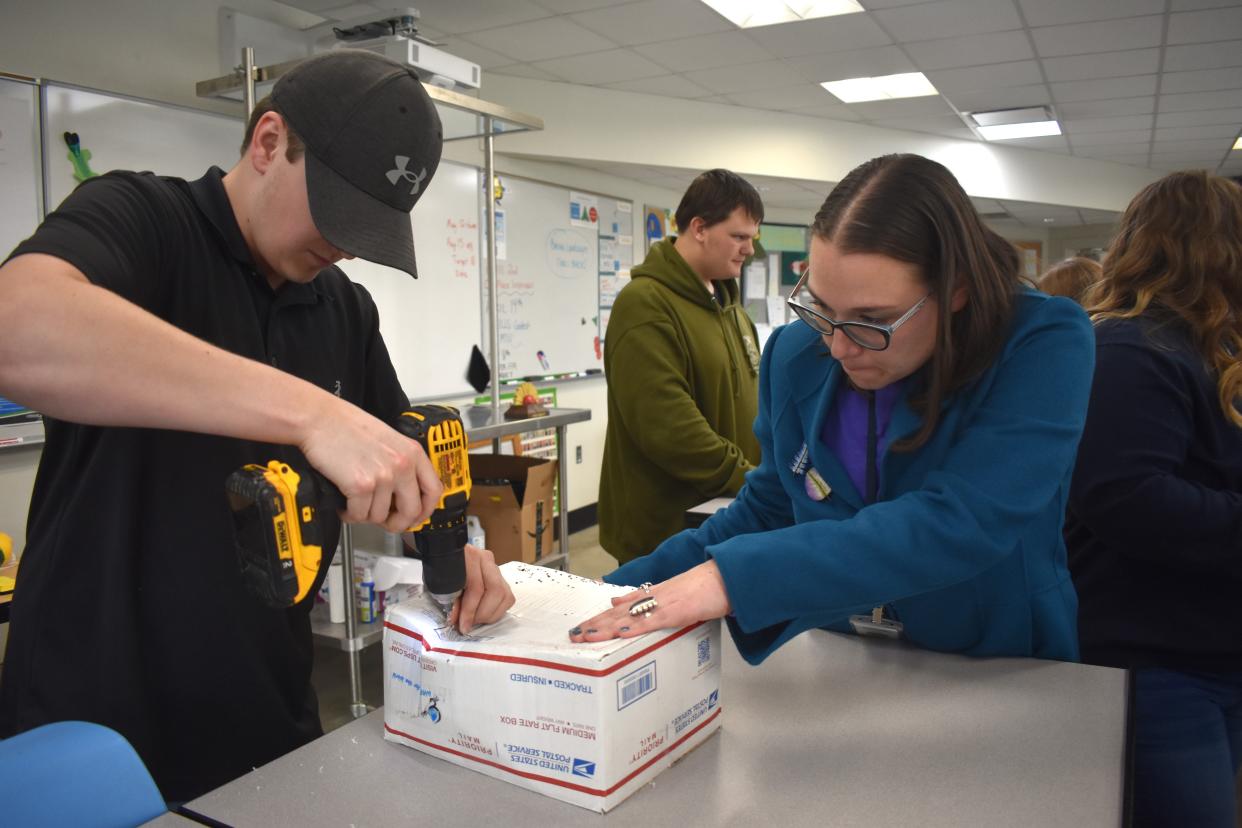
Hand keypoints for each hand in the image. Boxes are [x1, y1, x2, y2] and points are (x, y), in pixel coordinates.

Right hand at [300, 398, 442, 531]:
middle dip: (396, 523)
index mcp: (412, 452)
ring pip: (380, 516)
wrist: (319, 419)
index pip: (434, 490)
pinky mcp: (361, 485)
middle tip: (384, 521)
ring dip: (365, 514)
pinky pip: (359, 515)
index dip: (425, 510)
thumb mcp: (388, 440)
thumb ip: (402, 464)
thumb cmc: (347, 426)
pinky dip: (349, 514)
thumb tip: (404, 495)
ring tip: (355, 501)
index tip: (416, 517)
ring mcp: (383, 476)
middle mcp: (402, 464)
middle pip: (411, 511)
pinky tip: (344, 503)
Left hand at [450, 544, 515, 632]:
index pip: (476, 588)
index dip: (470, 611)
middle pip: (495, 591)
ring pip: (505, 595)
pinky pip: (507, 597)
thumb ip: (450, 600)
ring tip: (477, 619)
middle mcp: (485, 559)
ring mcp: (495, 567)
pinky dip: (498, 610)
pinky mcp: (500, 576)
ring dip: (492, 613)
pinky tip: (484, 613)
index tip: (463, 626)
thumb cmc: (442, 569)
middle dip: (483, 613)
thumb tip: (456, 619)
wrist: (445, 558)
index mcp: (469, 557)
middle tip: (471, 623)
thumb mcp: (440, 584)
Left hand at [567, 561, 731, 642]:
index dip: (598, 619)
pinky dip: (636, 627)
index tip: (580, 627)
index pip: (617, 609)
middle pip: (617, 613)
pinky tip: (622, 632)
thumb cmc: (699, 587)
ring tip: (587, 636)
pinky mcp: (676, 612)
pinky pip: (653, 621)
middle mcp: (650, 598)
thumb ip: (640, 597)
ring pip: (629, 617)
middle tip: (574, 635)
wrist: (722, 577)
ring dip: (607, 627)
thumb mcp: (666, 591)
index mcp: (648, 596)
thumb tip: (616, 601)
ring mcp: (663, 604)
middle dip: (595, 625)